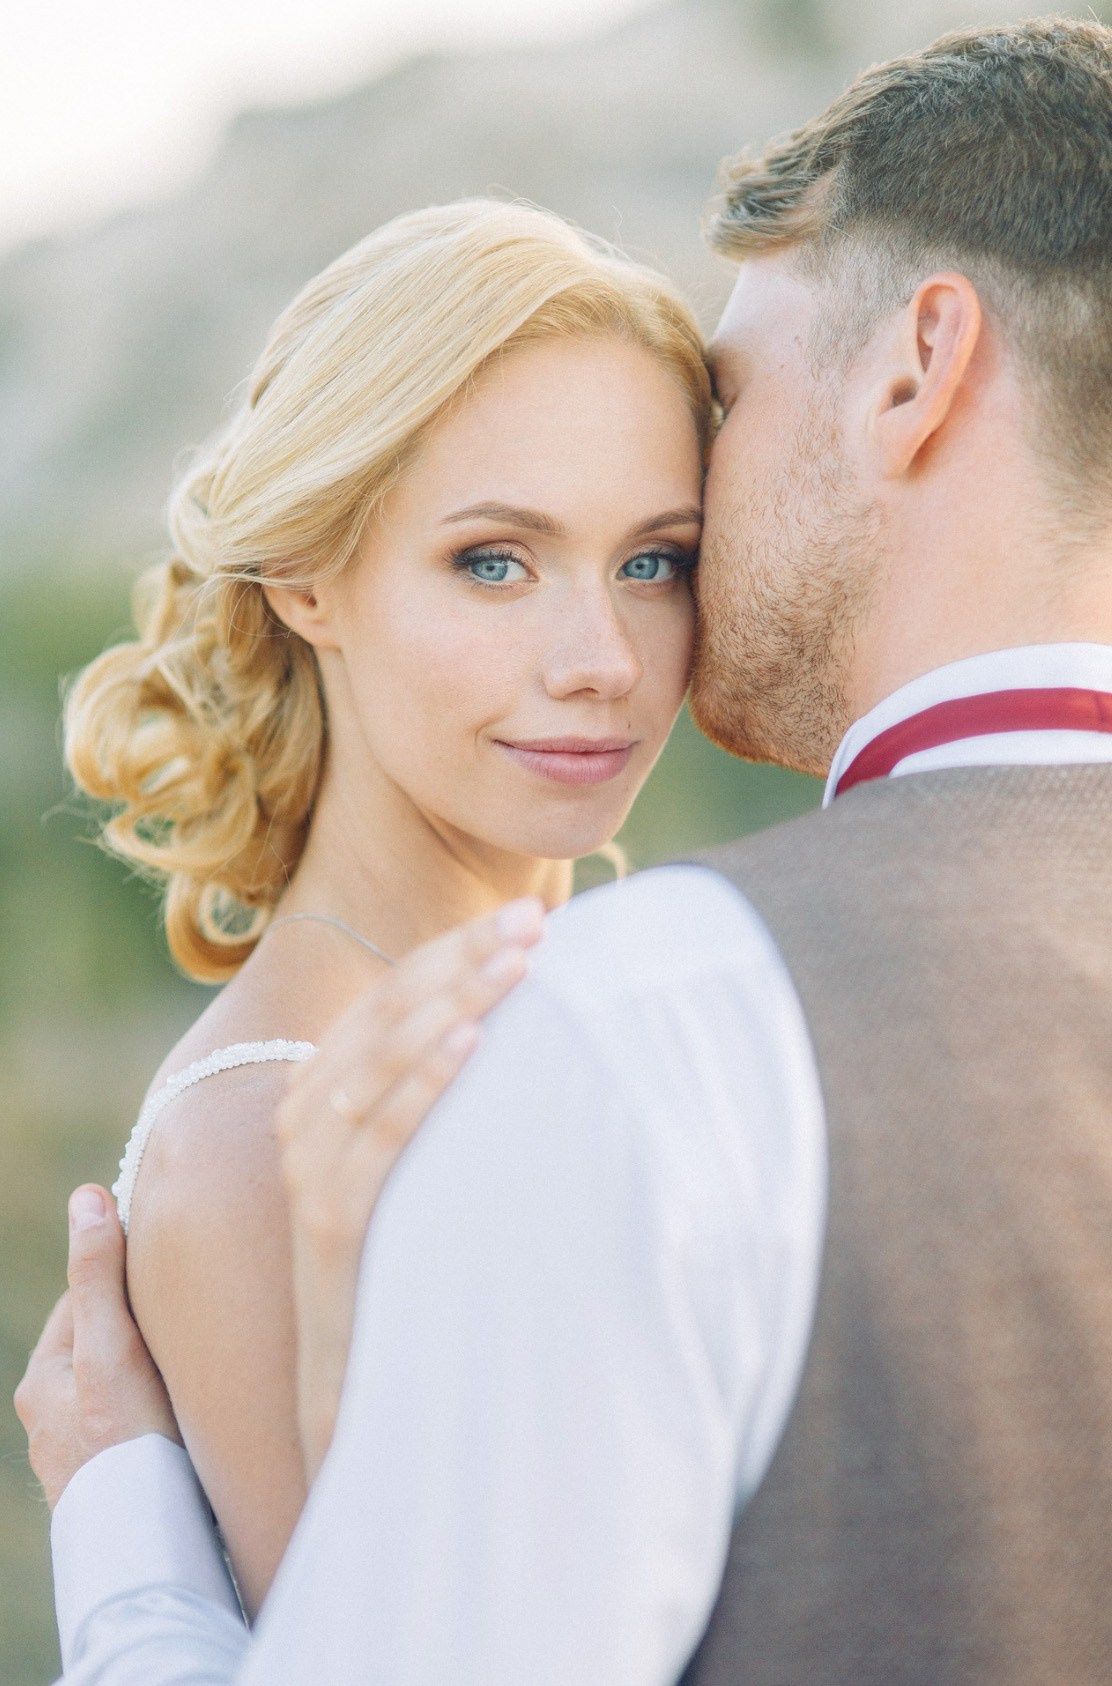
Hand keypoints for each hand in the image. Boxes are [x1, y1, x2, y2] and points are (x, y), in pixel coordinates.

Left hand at [14, 1185, 181, 1510]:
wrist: (144, 1547)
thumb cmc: (127, 1441)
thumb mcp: (112, 1345)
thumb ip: (99, 1274)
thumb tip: (86, 1197)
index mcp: (42, 1381)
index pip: (85, 1303)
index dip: (127, 1281)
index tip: (169, 1271)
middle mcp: (51, 1421)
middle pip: (101, 1348)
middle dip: (140, 1332)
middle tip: (190, 1322)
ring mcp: (80, 1458)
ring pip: (118, 1392)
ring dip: (150, 1379)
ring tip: (194, 1373)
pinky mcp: (112, 1485)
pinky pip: (134, 1432)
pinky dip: (157, 1420)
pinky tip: (187, 1426)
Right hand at [276, 896, 545, 1478]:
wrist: (358, 1368)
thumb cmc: (408, 1244)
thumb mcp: (424, 1153)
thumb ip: (444, 1084)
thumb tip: (525, 1012)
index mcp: (326, 1081)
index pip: (396, 991)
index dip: (460, 948)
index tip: (530, 913)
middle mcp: (307, 1111)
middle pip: (392, 1011)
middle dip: (466, 959)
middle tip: (534, 922)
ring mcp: (309, 1163)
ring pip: (384, 1059)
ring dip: (454, 1004)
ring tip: (515, 965)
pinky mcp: (326, 1216)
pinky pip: (379, 1136)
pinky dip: (424, 1083)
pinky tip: (470, 1043)